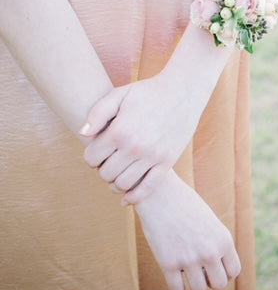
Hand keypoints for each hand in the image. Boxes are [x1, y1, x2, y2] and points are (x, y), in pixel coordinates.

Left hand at [81, 70, 201, 201]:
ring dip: (115, 182)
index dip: (90, 156)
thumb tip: (82, 135)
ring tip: (117, 172)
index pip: (91, 158)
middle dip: (102, 168)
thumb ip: (97, 113)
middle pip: (105, 173)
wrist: (183, 92)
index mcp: (120, 131)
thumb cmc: (148, 92)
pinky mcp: (167, 162)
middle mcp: (135, 147)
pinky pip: (148, 188)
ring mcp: (152, 156)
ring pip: (124, 184)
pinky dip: (134, 197)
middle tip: (108, 160)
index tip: (96, 151)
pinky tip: (126, 197)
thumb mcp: (119, 94)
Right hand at [135, 170, 240, 289]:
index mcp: (223, 239)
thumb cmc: (184, 204)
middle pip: (218, 284)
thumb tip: (214, 269)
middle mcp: (210, 251)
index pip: (233, 271)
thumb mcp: (209, 220)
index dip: (223, 270)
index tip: (212, 264)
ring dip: (192, 281)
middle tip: (198, 267)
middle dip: (209, 279)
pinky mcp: (168, 263)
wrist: (159, 192)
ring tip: (184, 265)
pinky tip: (172, 270)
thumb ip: (216, 243)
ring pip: (198, 289)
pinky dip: (175, 284)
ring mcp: (189, 259)